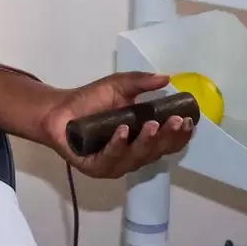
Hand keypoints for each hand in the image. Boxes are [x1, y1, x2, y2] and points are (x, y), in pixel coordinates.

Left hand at [39, 71, 196, 179]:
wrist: (57, 109)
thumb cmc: (90, 100)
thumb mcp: (118, 86)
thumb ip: (140, 83)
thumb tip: (166, 78)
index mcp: (142, 140)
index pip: (168, 142)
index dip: (180, 135)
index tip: (189, 120)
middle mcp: (132, 155)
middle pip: (157, 152)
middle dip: (168, 137)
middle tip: (176, 121)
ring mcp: (115, 163)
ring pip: (137, 157)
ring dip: (146, 142)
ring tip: (152, 125)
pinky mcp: (95, 167)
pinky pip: (110, 159)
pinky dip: (118, 146)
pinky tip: (123, 132)